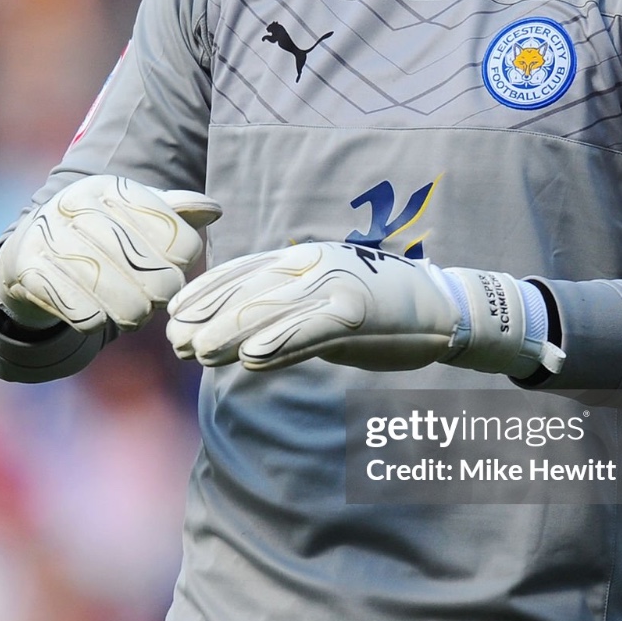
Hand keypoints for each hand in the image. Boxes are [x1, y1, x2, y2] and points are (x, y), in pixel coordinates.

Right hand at [0, 175, 222, 332]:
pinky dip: (97, 322)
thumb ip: (174, 212)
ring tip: (130, 312)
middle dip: (160, 294)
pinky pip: (86, 317)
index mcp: (110, 187)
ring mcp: (49, 237)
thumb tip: (213, 210)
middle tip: (152, 298)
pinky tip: (94, 313)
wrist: (24, 254)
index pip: (179, 240)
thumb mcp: (133, 215)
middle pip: (156, 274)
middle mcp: (76, 204)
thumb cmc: (95, 235)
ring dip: (133, 315)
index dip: (182, 263)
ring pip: (125, 302)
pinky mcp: (28, 271)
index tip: (171, 267)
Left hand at [165, 241, 563, 377]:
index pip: (244, 272)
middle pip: (250, 290)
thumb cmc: (384, 314)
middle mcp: (315, 265)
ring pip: (273, 309)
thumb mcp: (328, 314)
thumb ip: (288, 323)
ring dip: (231, 333)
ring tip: (199, 353)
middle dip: (209, 317)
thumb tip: (244, 347)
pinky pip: (310, 327)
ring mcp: (336, 285)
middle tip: (175, 343)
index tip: (175, 315)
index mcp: (306, 260)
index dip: (207, 293)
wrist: (446, 310)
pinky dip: (279, 342)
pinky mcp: (358, 310)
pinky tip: (250, 359)